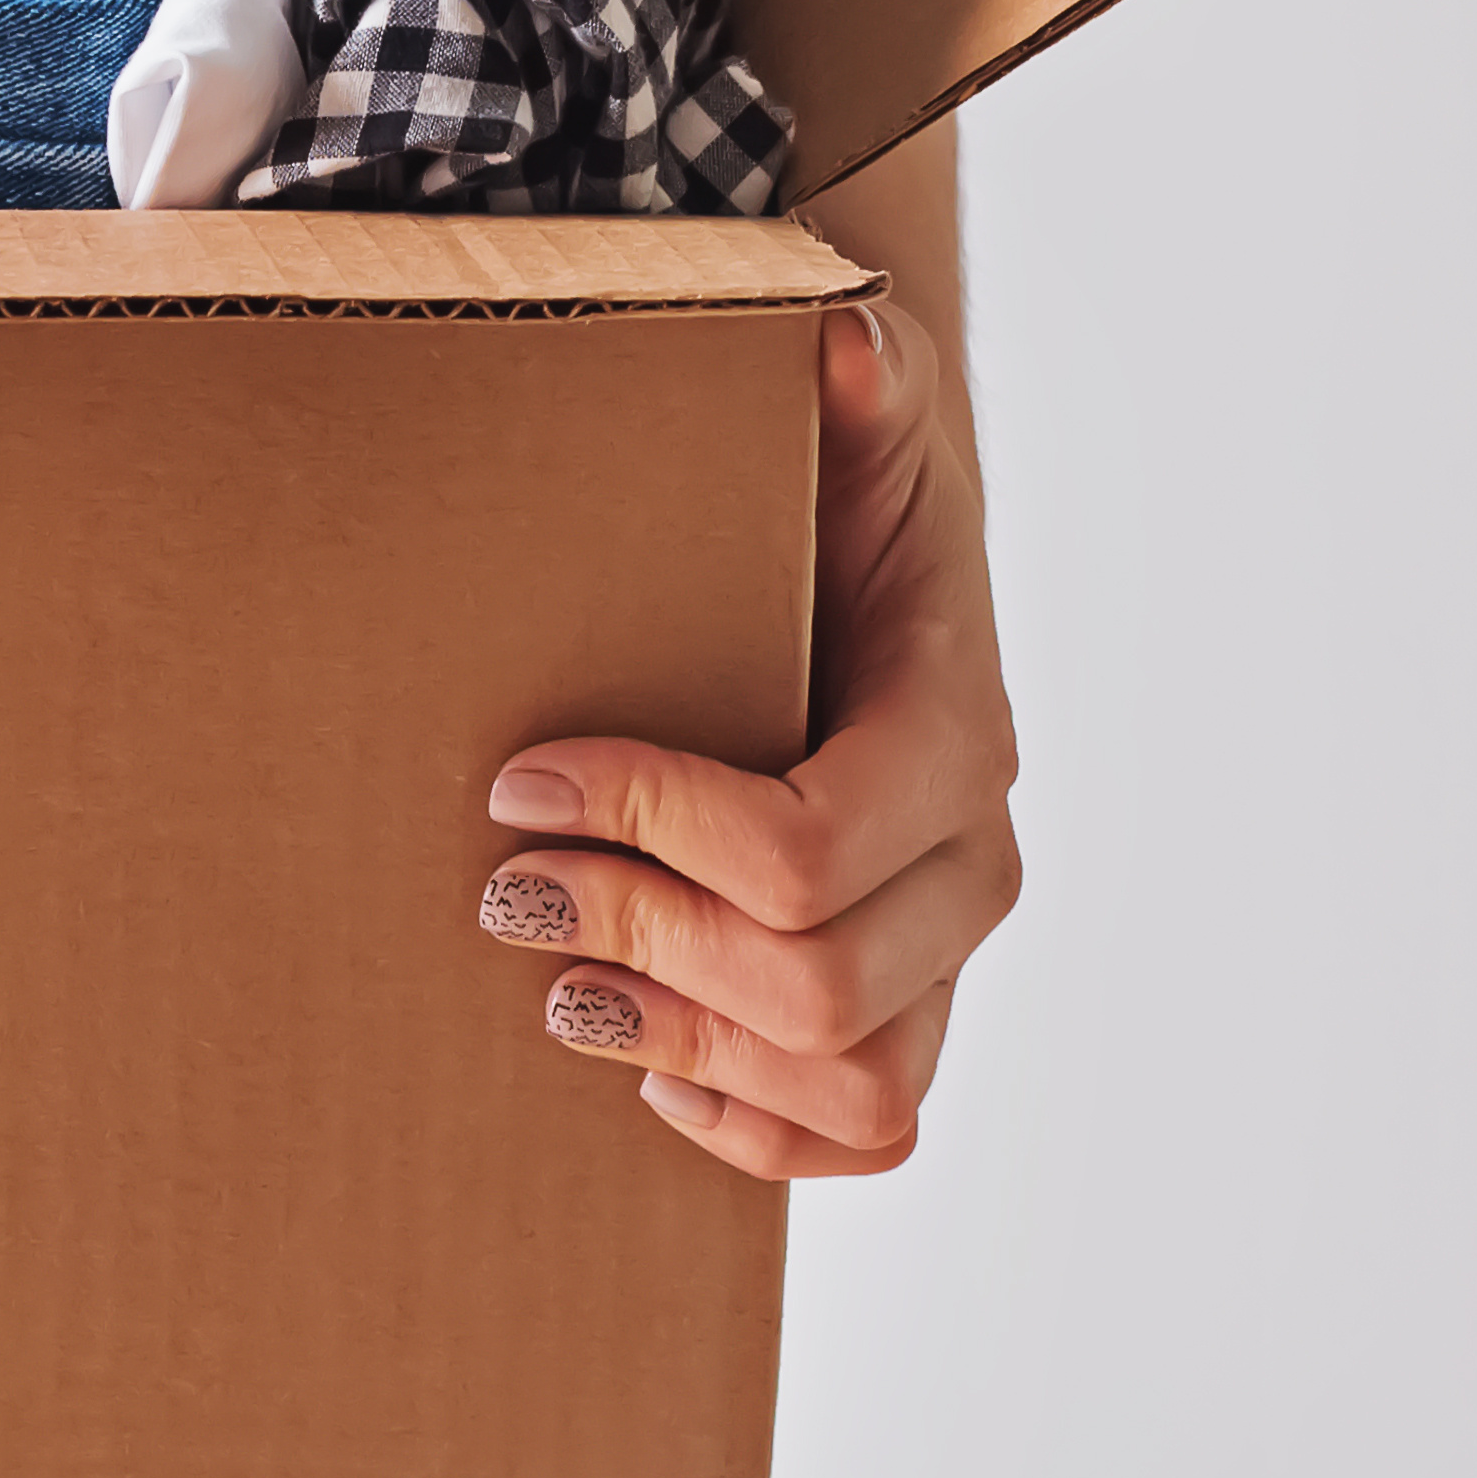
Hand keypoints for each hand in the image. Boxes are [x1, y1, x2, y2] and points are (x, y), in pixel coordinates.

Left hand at [480, 297, 1018, 1174]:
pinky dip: (752, 1128)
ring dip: (688, 1048)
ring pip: (851, 1083)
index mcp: (955, 732)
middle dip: (642, 934)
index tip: (522, 779)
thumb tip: (838, 345)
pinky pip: (860, 1132)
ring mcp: (941, 954)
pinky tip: (649, 1064)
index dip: (653, 830)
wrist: (873, 559)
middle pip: (817, 986)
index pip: (811, 846)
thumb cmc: (848, 491)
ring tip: (563, 986)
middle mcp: (969, 865)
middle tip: (507, 887)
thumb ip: (862, 378)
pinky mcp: (900, 1011)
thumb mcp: (856, 415)